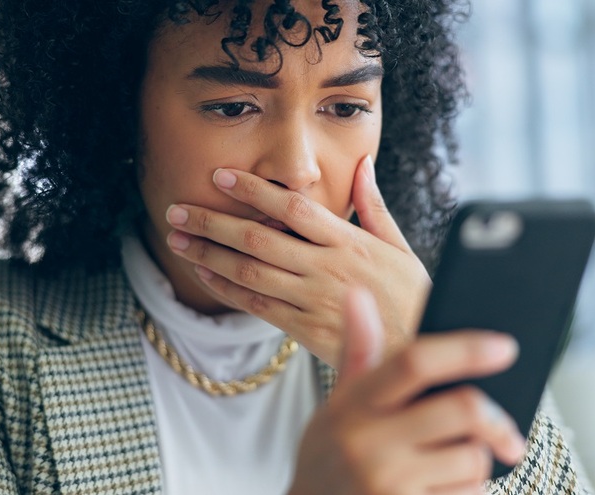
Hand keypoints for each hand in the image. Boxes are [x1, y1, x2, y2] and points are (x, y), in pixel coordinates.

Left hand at [164, 155, 431, 366]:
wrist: (418, 354)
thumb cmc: (412, 297)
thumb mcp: (401, 246)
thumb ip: (375, 205)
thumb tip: (363, 163)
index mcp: (349, 241)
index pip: (292, 207)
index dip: (252, 190)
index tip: (220, 175)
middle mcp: (327, 268)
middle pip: (258, 238)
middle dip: (213, 221)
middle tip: (177, 209)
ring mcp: (313, 300)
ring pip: (249, 272)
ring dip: (208, 253)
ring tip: (177, 238)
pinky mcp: (304, 329)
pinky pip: (256, 306)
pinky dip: (225, 289)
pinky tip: (203, 272)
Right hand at [287, 288, 526, 494]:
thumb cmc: (329, 455)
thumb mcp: (337, 404)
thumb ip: (357, 349)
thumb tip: (357, 293)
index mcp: (354, 404)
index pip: (414, 362)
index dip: (465, 349)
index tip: (504, 346)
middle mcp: (370, 443)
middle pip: (462, 409)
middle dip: (494, 418)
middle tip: (504, 428)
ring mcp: (388, 485)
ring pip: (473, 458)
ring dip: (476, 460)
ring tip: (449, 464)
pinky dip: (467, 491)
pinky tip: (439, 489)